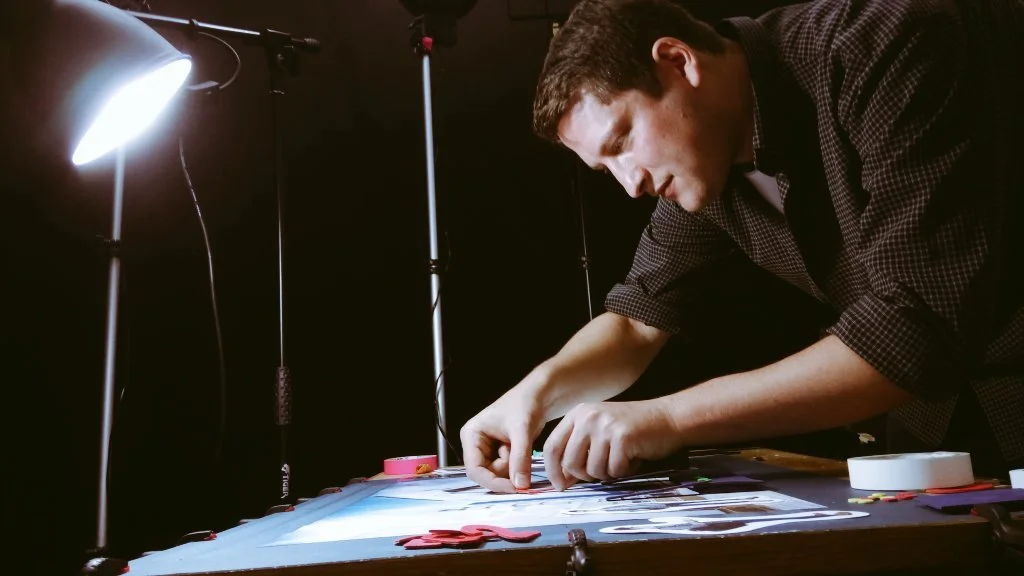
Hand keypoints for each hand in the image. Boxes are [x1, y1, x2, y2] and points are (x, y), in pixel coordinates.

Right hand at [460, 388, 546, 492]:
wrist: (539, 395)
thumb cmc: (525, 403)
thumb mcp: (522, 430)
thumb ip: (520, 458)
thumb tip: (520, 485)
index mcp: (472, 434)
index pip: (474, 469)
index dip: (492, 482)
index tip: (513, 488)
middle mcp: (475, 444)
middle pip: (486, 474)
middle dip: (505, 472)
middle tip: (522, 459)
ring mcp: (487, 449)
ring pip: (498, 474)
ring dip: (513, 467)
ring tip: (521, 446)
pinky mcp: (499, 453)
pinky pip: (507, 470)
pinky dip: (517, 465)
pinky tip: (522, 449)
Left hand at [543, 399, 680, 489]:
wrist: (668, 418)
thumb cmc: (632, 429)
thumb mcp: (599, 432)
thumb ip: (578, 450)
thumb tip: (562, 480)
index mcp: (578, 414)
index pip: (552, 446)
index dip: (553, 471)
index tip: (561, 486)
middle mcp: (587, 416)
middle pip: (570, 462)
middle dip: (585, 476)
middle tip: (602, 472)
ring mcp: (605, 425)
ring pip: (593, 470)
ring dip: (608, 473)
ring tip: (620, 460)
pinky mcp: (622, 437)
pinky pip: (614, 470)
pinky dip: (624, 471)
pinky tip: (633, 458)